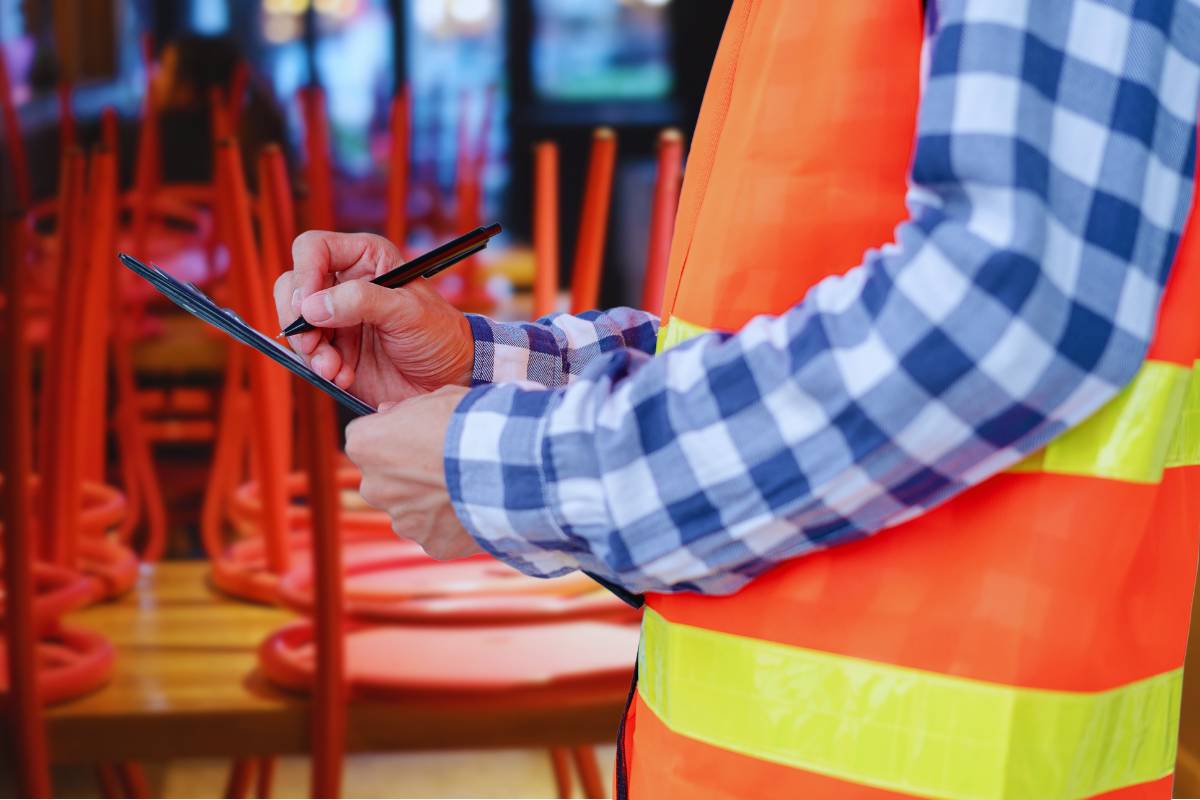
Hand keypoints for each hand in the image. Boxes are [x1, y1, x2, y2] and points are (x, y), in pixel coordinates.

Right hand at [273, 231, 473, 407]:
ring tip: (334, 368)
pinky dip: (319, 366)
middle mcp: (346, 283)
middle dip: (298, 319)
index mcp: (366, 258)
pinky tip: (343, 376)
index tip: (309, 308)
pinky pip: (308, 353)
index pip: (314, 249)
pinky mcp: (335, 347)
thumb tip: (312, 306)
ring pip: (296, 323)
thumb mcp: (407, 312)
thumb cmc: (439, 335)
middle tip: (314, 344)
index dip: (304, 274)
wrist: (450, 377)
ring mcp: (337, 316)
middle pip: (293, 286)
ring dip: (309, 349)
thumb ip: (361, 302)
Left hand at [344, 386, 482, 559]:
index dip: (390, 437)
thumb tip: (387, 413)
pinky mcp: (432, 544)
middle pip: (383, 481)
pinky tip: (473, 508)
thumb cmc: (471, 423)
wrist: (508, 463)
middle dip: (406, 475)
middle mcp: (374, 488)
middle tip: (442, 463)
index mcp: (366, 445)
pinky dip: (452, 525)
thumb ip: (406, 409)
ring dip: (429, 502)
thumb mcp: (437, 399)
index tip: (414, 435)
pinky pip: (438, 534)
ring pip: (410, 511)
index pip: (363, 440)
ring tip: (465, 487)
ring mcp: (402, 521)